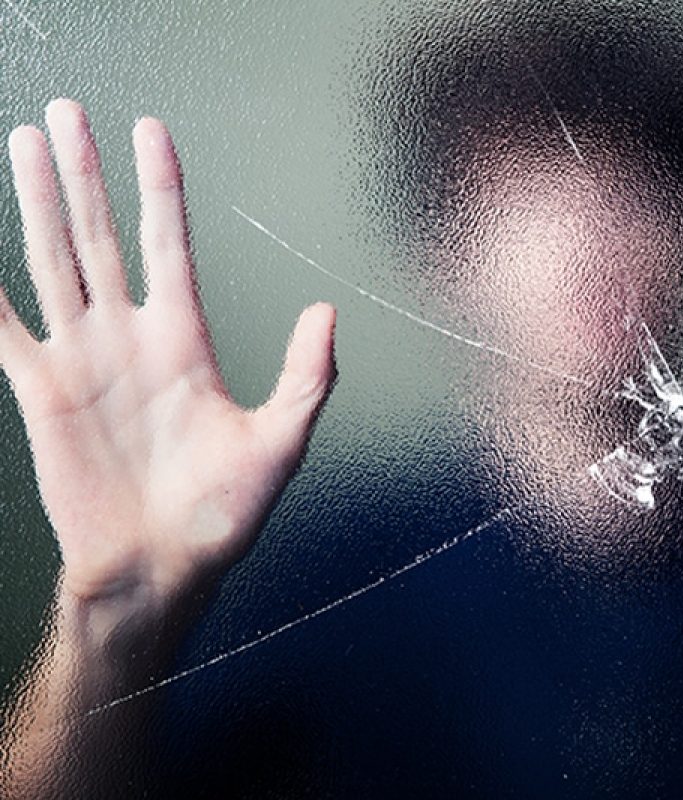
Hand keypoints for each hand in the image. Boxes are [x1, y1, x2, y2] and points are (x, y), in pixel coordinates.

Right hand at [1, 100, 334, 632]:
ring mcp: (82, 360)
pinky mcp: (41, 392)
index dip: (158, 187)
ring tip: (25, 144)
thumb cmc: (224, 513)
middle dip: (84, 174)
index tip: (151, 133)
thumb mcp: (282, 442)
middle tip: (66, 112)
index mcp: (184, 341)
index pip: (166, 243)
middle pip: (99, 235)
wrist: (164, 569)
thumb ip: (308, 376)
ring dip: (37, 203)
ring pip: (51, 261)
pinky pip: (1, 328)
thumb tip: (327, 311)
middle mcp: (128, 338)